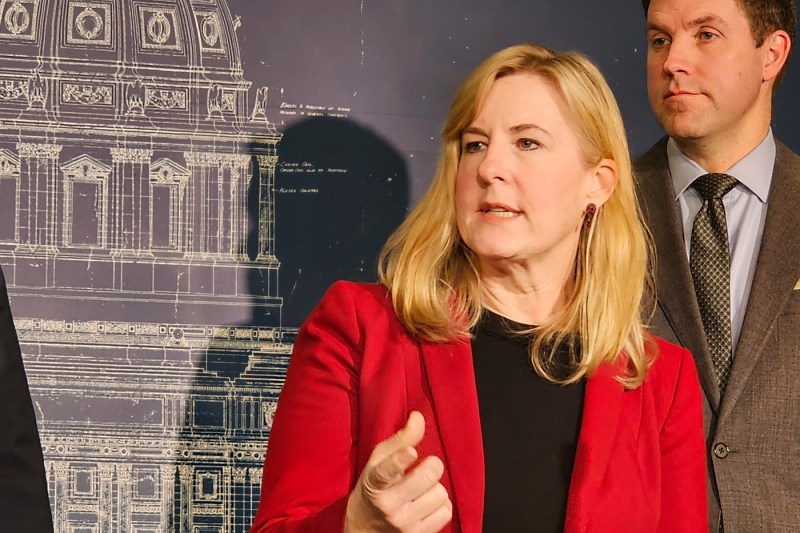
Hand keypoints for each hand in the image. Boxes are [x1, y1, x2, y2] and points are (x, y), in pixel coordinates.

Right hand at [344, 411, 452, 531]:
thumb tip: (419, 416)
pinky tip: (427, 504)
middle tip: (426, 466)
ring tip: (422, 490)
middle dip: (432, 466)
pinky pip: (446, 512)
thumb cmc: (371, 491)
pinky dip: (441, 505)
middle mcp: (388, 506)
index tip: (410, 452)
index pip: (386, 472)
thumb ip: (399, 440)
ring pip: (440, 494)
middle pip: (427, 477)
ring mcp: (404, 524)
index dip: (400, 460)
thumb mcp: (376, 464)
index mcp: (374, 483)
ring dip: (435, 488)